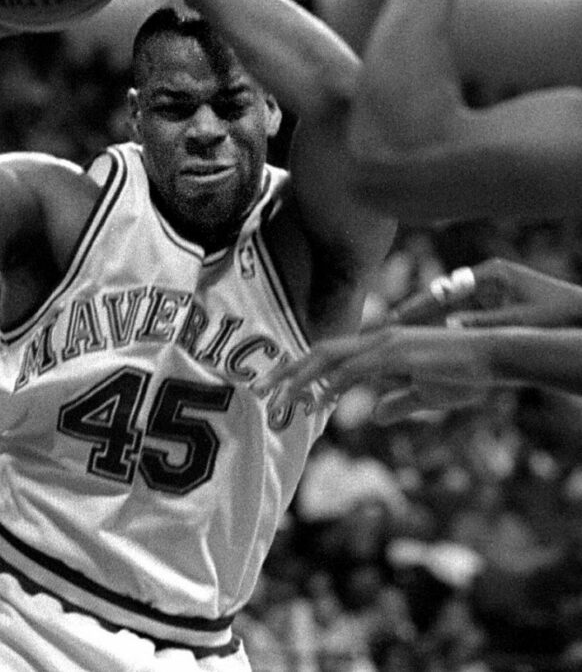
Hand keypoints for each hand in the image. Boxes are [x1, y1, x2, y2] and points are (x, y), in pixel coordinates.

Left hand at [253, 327, 501, 425]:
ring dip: (300, 380)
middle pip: (318, 352)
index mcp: (378, 347)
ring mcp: (385, 344)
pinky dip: (333, 384)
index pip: (329, 356)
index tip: (278, 390)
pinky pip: (356, 369)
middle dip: (286, 372)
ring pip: (329, 358)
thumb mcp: (425, 395)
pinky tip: (319, 403)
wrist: (495, 357)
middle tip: (260, 391)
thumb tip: (375, 415)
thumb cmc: (464, 375)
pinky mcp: (397, 354)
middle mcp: (375, 340)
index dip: (301, 372)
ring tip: (278, 401)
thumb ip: (398, 402)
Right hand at [394, 258, 581, 326]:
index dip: (417, 305)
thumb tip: (448, 327)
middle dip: (413, 312)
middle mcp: (486, 279)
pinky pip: (461, 316)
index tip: (394, 318)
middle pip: (439, 295)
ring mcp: (490, 292)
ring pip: (447, 307)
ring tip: (395, 335)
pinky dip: (443, 327)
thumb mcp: (522, 321)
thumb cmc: (561, 317)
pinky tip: (425, 341)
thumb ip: (485, 323)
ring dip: (425, 321)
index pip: (444, 289)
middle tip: (384, 325)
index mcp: (491, 274)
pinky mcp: (495, 305)